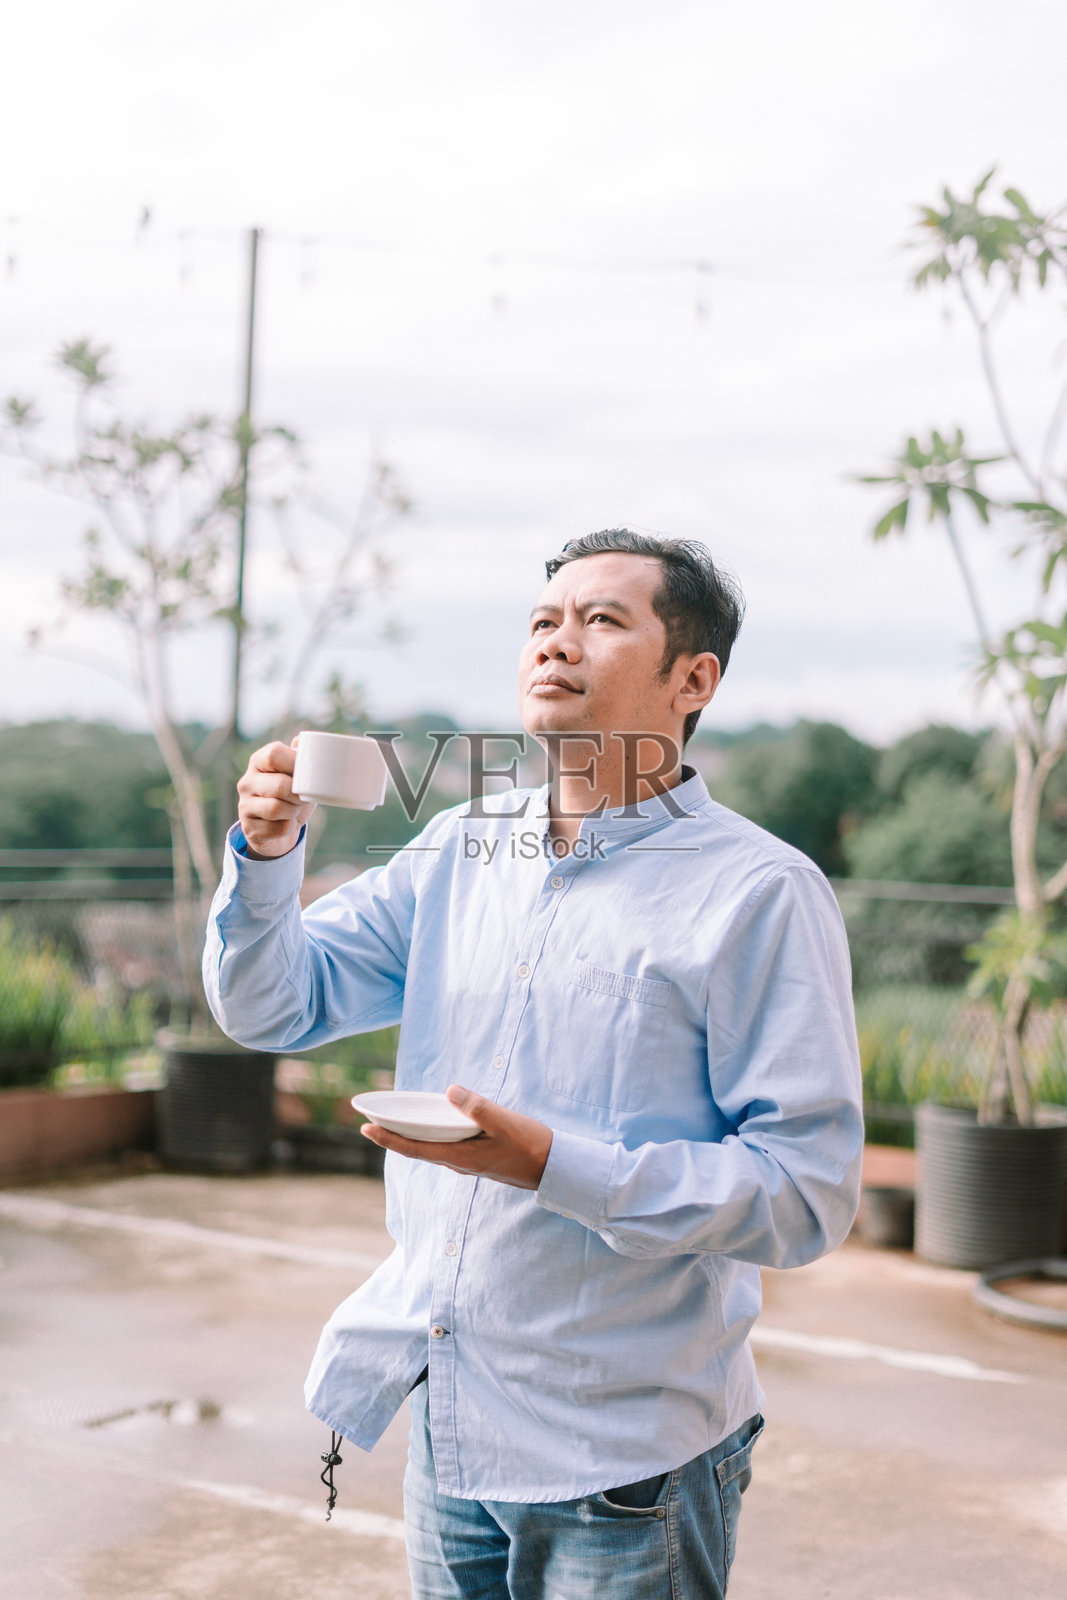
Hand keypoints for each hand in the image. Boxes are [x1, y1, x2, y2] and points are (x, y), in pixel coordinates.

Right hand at [237, 739, 315, 858]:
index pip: (273, 754)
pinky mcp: (248, 828)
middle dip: (299, 795)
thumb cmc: (290, 795)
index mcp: (258, 762)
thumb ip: (299, 755)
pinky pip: (277, 828)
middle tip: (302, 798)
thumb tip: (302, 741)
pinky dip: (289, 828)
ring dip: (294, 812)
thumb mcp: (296, 774)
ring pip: (276, 808)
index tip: (305, 775)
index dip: (294, 764)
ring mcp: (244, 805)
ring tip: (294, 810)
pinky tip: (286, 824)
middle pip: (280, 785)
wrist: (278, 828)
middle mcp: (247, 782)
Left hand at [360, 1086, 552, 1190]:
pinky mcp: (477, 1158)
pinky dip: (431, 1135)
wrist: (553, 1168)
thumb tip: (452, 1091)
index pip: (414, 1148)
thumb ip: (478, 1108)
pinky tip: (434, 1123)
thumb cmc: (530, 1146)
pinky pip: (445, 1146)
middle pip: (417, 1149)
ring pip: (431, 1148)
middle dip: (392, 1135)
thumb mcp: (504, 1123)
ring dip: (410, 1135)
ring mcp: (467, 1162)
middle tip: (369, 1121)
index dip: (387, 1138)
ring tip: (393, 1121)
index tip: (365, 1128)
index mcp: (459, 1157)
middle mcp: (458, 1163)